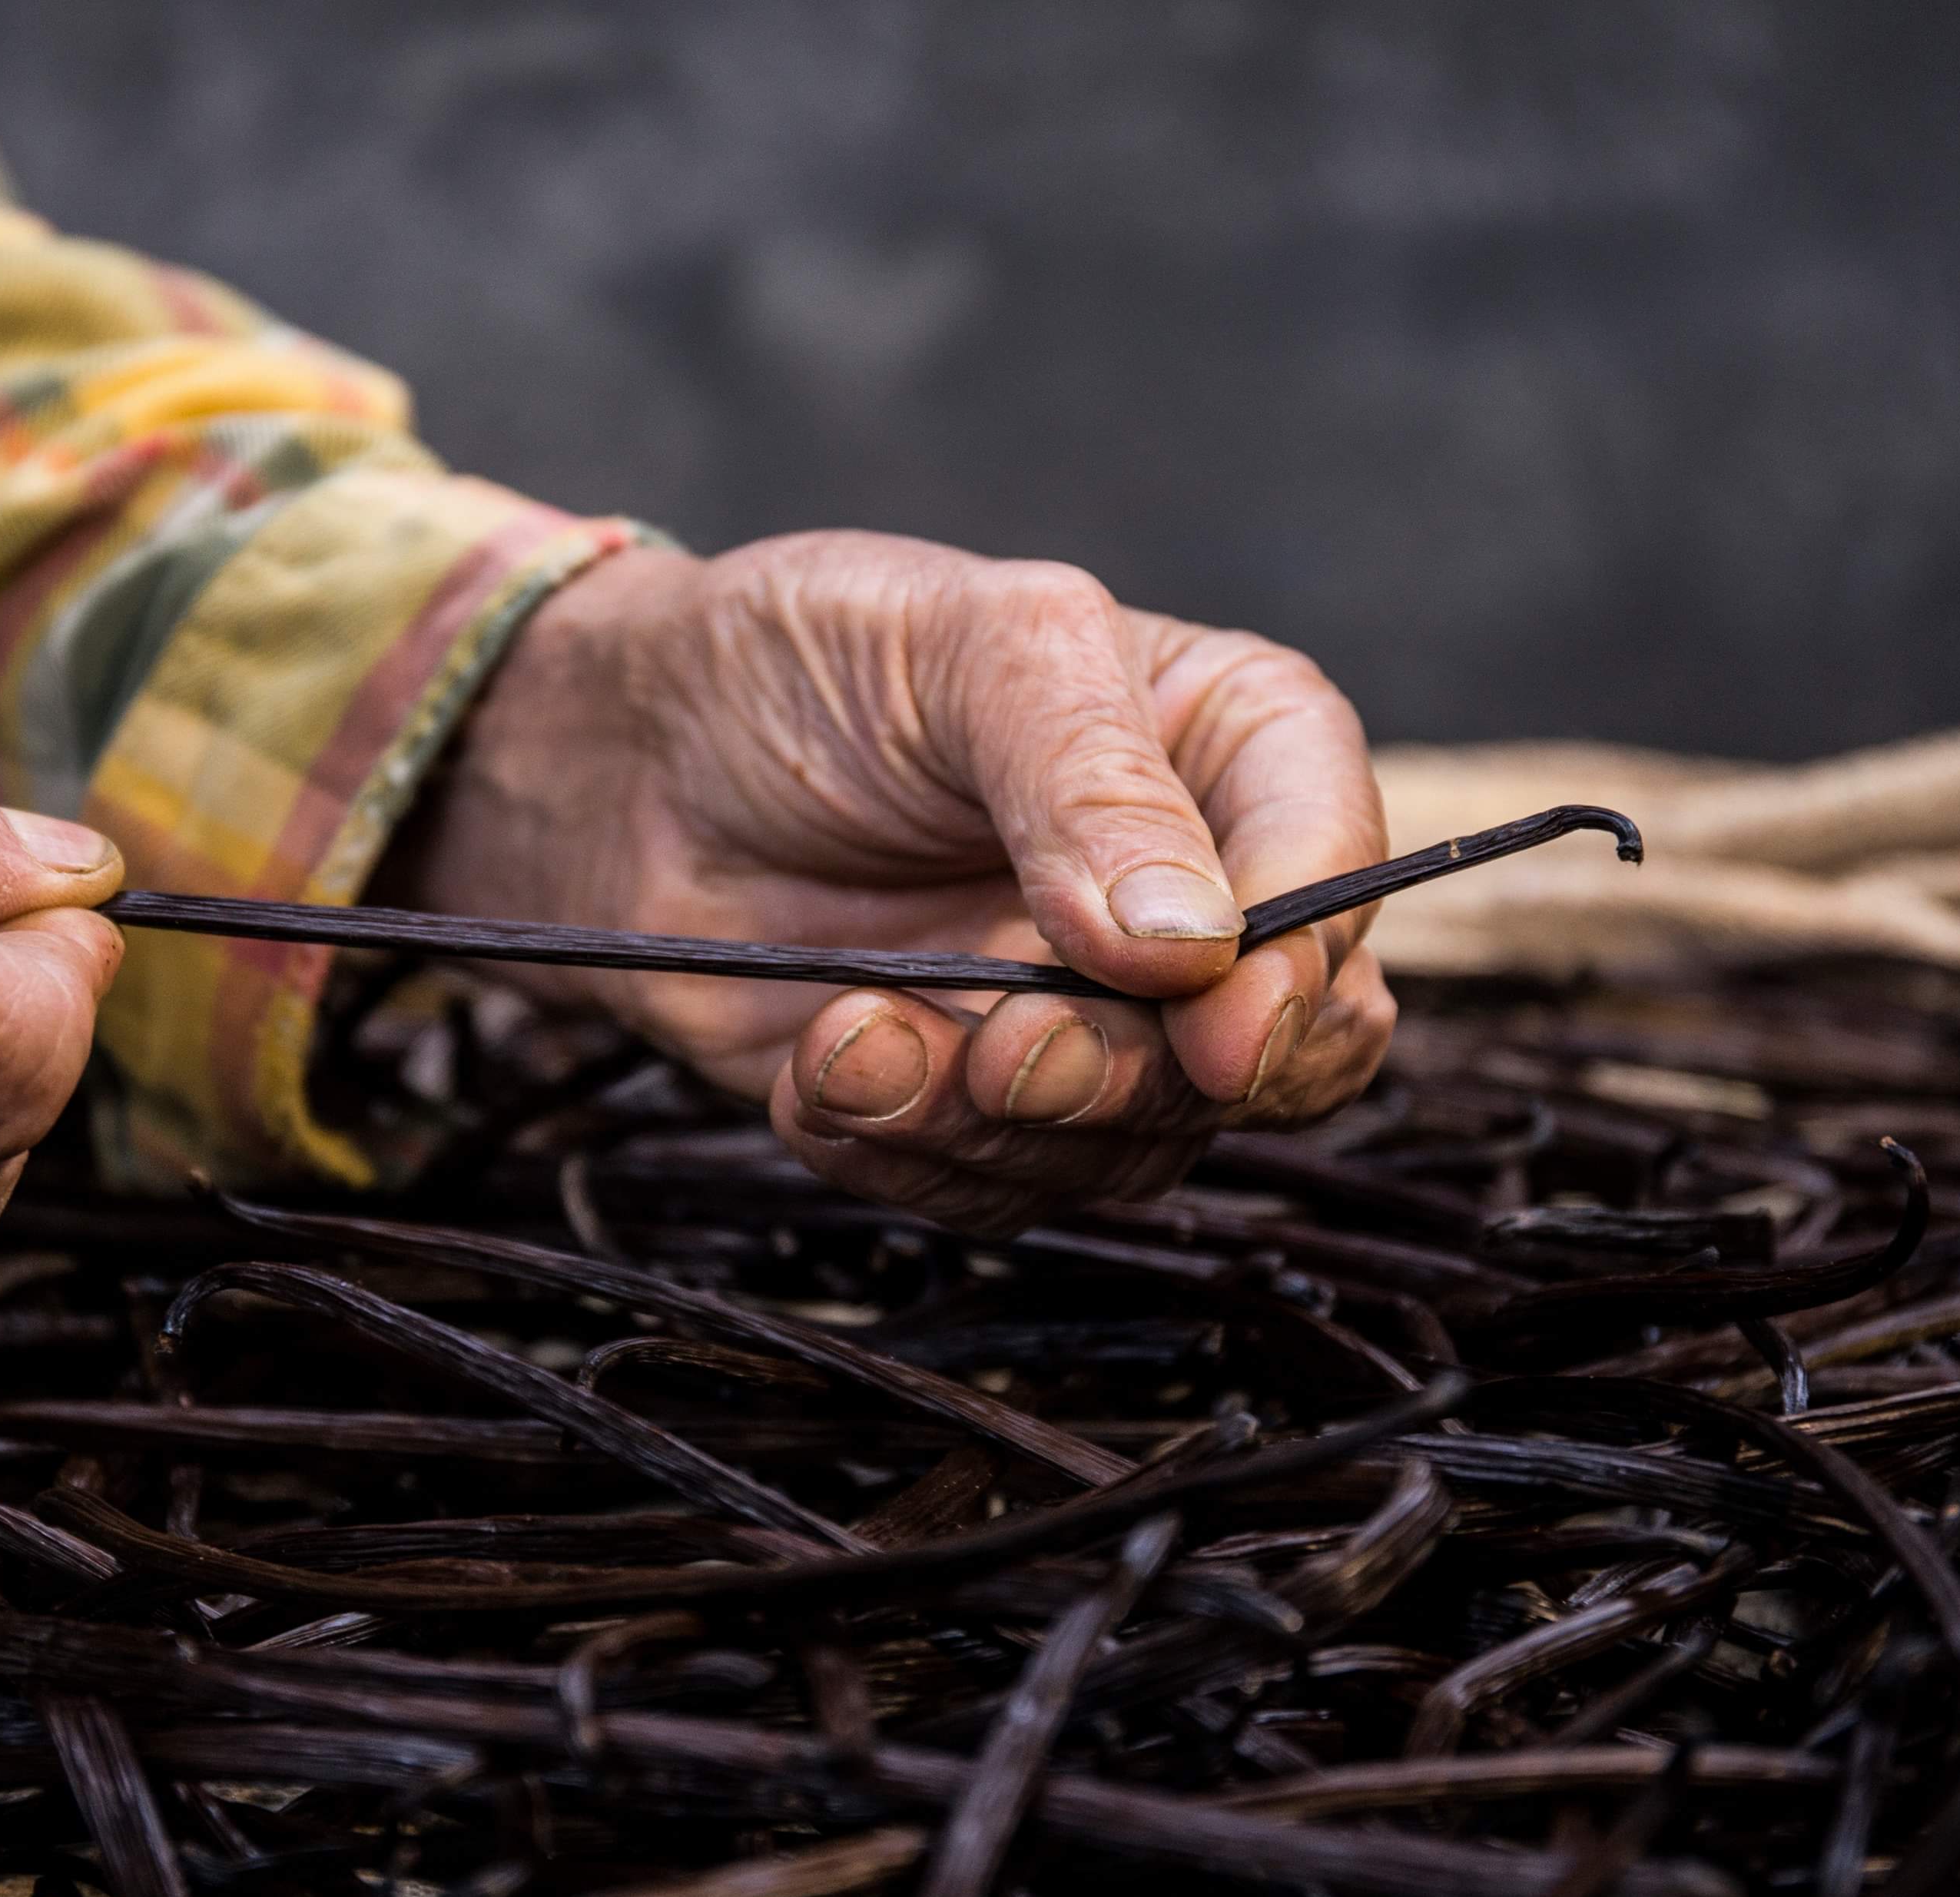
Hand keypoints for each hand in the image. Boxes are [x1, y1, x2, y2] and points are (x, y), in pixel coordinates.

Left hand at [382, 532, 1394, 1233]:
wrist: (623, 759)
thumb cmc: (803, 657)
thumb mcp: (963, 644)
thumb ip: (1087, 775)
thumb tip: (1192, 942)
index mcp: (1226, 750)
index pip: (1336, 869)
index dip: (1297, 965)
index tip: (1216, 1018)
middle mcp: (1184, 903)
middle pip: (1256, 1052)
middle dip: (1133, 1075)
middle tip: (1006, 1052)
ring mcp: (1083, 1017)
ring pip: (1126, 1146)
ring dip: (994, 1123)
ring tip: (858, 1041)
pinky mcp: (970, 1107)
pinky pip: (990, 1189)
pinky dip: (899, 1149)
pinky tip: (817, 1070)